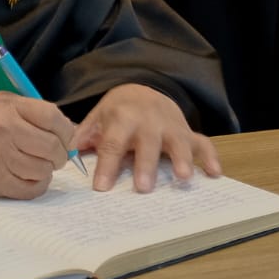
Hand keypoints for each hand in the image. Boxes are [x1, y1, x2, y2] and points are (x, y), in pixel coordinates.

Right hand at [0, 92, 75, 198]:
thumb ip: (35, 112)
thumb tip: (70, 132)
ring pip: (43, 170)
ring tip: (36, 164)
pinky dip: (37, 184)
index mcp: (7, 108)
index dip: (66, 131)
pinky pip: (31, 189)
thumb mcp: (3, 103)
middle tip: (55, 155)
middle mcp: (3, 131)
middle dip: (60, 154)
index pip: (53, 118)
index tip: (65, 137)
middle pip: (52, 147)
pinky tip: (29, 176)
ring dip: (46, 169)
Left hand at [73, 84, 220, 192]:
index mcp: (121, 118)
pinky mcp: (188, 132)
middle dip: (145, 165)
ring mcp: (170, 126)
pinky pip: (203, 143)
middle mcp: (147, 121)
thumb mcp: (97, 119)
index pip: (112, 143)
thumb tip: (63, 157)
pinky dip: (211, 157)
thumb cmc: (117, 113)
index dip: (106, 165)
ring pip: (178, 142)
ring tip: (183, 178)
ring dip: (182, 159)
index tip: (101, 187)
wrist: (143, 90)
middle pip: (146, 144)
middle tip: (143, 188)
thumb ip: (83, 137)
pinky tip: (215, 174)